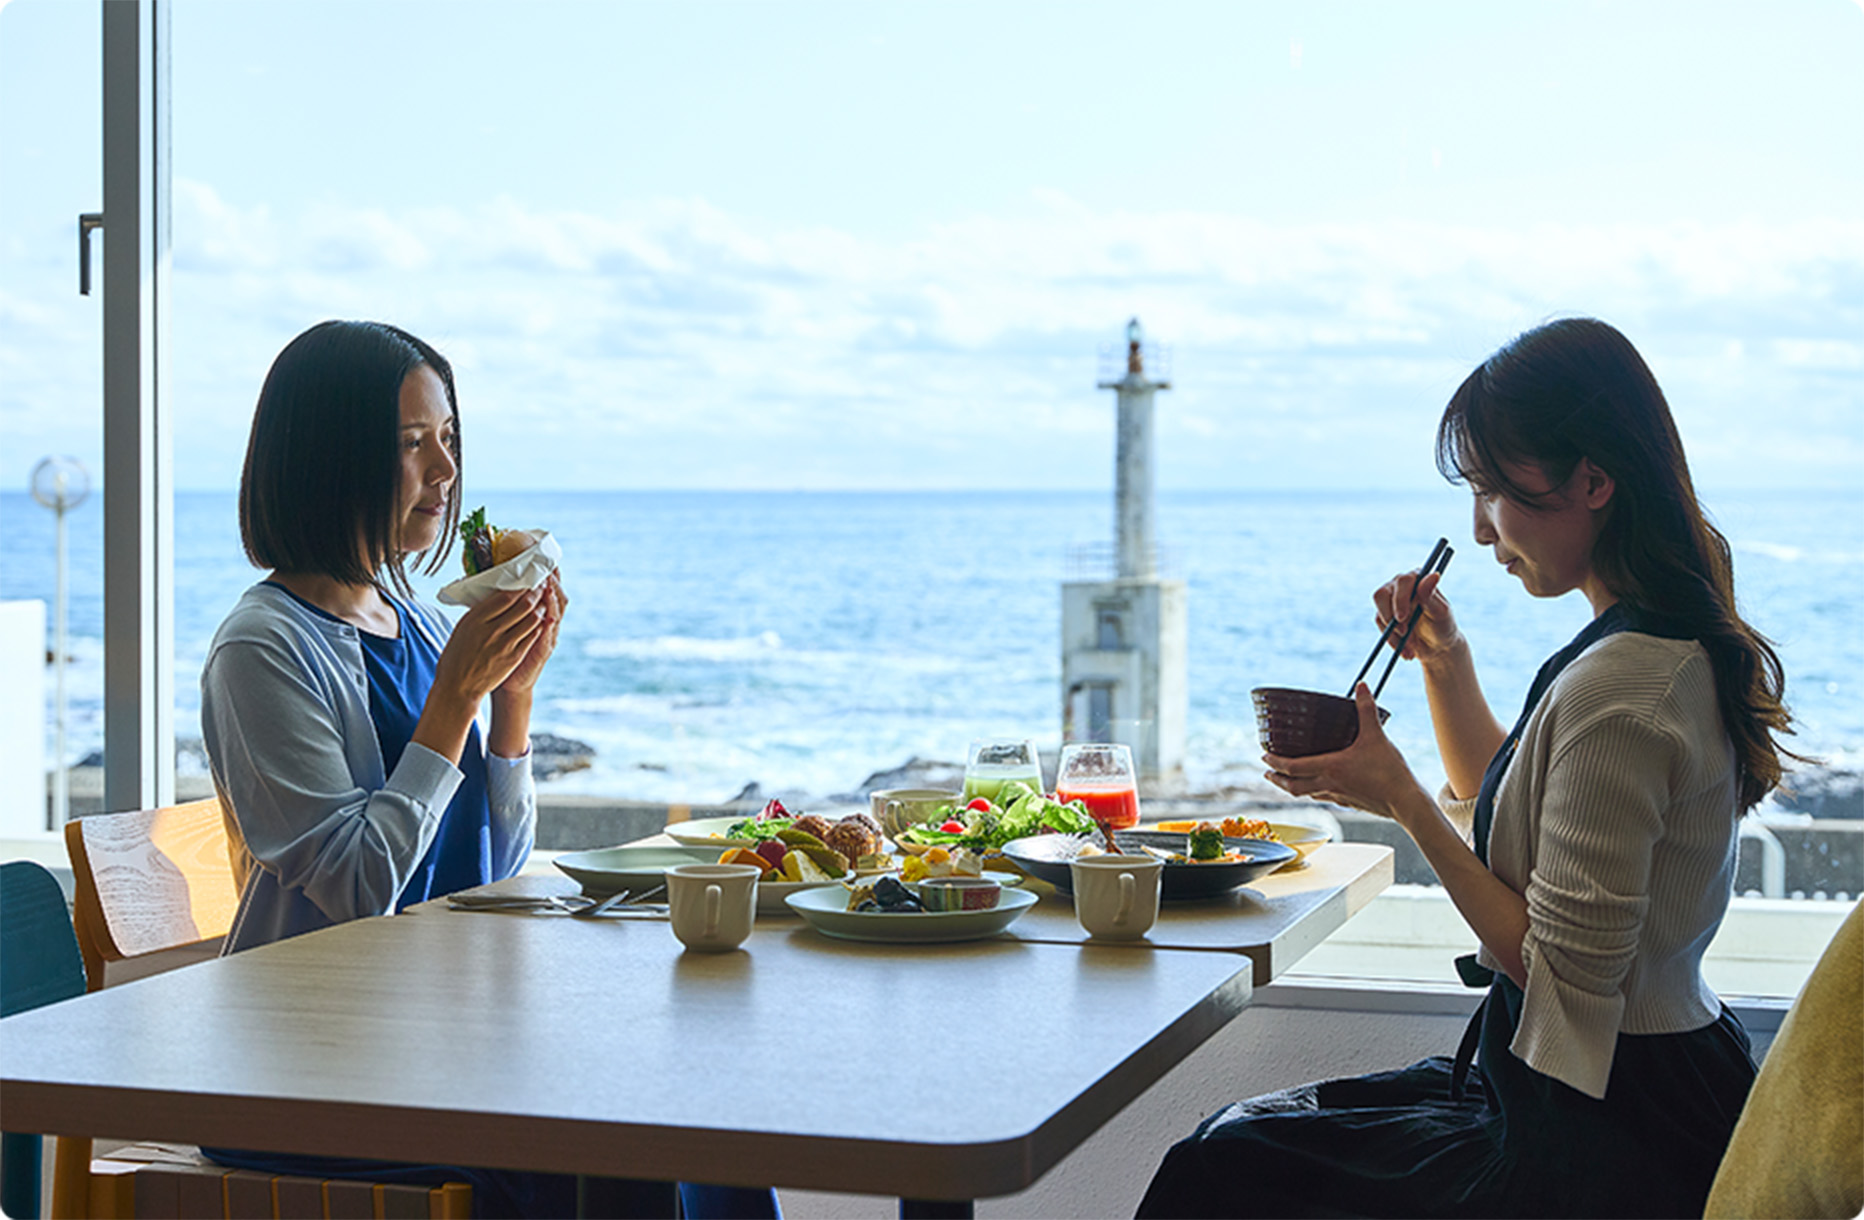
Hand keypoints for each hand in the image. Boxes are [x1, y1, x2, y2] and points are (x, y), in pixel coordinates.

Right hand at [432, 584, 550, 705]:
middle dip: (535, 593)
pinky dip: (539, 625)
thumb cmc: (457, 655)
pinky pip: (532, 636)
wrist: (458, 687)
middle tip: (539, 587)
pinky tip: (540, 620)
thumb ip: (480, 612)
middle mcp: (491, 630)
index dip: (521, 587)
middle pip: (523, 605)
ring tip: (542, 601)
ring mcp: (504, 644)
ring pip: (531, 619)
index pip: (505, 596)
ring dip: (541, 607)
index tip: (527, 580)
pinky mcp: (514, 657)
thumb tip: (498, 595)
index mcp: (475, 619)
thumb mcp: (463, 627)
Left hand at [498, 574, 566, 693]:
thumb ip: (505, 605)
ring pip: (557, 611)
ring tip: (549, 584)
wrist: (508, 681)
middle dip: (554, 581)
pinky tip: (548, 611)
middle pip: (558, 596)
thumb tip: (491, 582)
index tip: (544, 558)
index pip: (547, 589)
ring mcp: (548, 636)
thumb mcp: (504, 624)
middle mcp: (548, 623)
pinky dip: (550, 620)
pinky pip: (550, 632)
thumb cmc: (503, 650)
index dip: (548, 574)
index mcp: (538, 614)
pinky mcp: (544, 649)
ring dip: (554, 597)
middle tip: (549, 567)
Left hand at [1263, 684, 1430, 824]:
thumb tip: (1362, 686)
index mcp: (1330, 767)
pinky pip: (1323, 798)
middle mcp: (1329, 784)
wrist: (1406, 802)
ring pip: (1306, 794)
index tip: (1263, 757)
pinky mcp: (1349, 803)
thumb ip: (1366, 710)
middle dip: (1277, 779)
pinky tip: (1318, 788)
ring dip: (1291, 787)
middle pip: (1292, 786)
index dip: (1275, 762)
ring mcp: (1338, 796)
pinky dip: (1314, 792)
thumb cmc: (1389, 771)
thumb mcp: (1376, 736)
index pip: (1292, 767)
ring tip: (1286, 780)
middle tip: (1266, 772)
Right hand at [1372, 568, 1461, 665]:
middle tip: (1403, 633)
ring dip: (1392, 633)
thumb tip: (1433, 575)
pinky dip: (1392, 641)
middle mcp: (1401, 586)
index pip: (1402, 581)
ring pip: (1379, 613)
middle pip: (1382, 594)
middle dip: (1390, 617)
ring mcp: (1390, 601)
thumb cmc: (1443, 626)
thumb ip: (1432, 596)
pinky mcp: (1384, 616)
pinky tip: (1407, 650)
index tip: (1402, 618)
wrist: (1437, 647)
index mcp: (1417, 579)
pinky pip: (1380, 628)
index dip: (1399, 599)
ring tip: (1410, 645)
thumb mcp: (1441, 613)